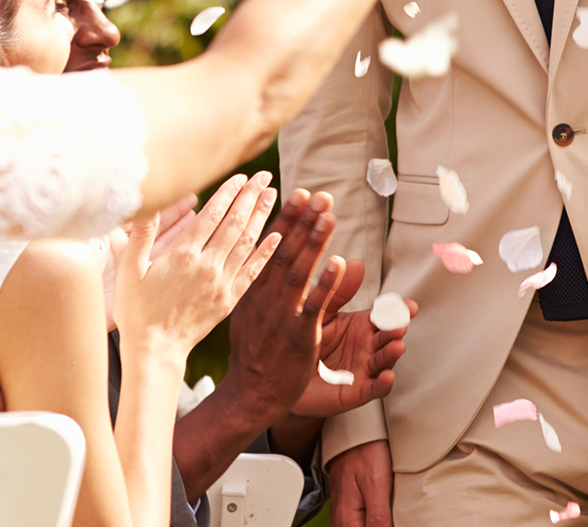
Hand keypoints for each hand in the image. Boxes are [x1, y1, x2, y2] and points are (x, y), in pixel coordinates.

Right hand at [116, 173, 279, 358]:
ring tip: (272, 194)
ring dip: (262, 216)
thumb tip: (145, 204)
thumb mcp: (130, 270)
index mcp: (183, 255)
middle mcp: (207, 266)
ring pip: (247, 242)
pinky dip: (266, 252)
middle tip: (264, 176)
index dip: (229, 192)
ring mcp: (221, 283)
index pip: (212, 215)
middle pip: (235, 223)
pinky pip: (253, 271)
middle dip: (250, 197)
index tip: (241, 176)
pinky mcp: (230, 299)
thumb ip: (141, 235)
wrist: (155, 350)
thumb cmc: (137, 311)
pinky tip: (277, 235)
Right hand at [209, 190, 371, 421]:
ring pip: (298, 273)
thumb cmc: (252, 353)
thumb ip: (263, 282)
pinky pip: (313, 306)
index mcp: (251, 290)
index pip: (268, 248)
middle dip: (303, 221)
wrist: (248, 395)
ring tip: (328, 216)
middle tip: (320, 195)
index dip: (285, 219)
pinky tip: (339, 263)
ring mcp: (280, 317)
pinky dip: (326, 284)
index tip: (299, 193)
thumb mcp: (249, 312)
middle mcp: (264, 299)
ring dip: (314, 242)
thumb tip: (273, 253)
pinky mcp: (298, 337)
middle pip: (284, 252)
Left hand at [295, 271, 409, 418]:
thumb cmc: (305, 341)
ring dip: (392, 354)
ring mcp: (365, 369)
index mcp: (363, 325)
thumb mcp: (320, 312)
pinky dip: (382, 384)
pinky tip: (387, 377)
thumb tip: (355, 262)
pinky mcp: (357, 392)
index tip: (409, 306)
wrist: (286, 376)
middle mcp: (369, 346)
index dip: (399, 310)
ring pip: (384, 360)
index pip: (385, 315)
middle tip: (399, 325)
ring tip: (397, 346)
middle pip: (388, 336)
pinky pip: (374, 389)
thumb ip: (337, 292)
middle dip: (396, 330)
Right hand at [327, 439, 392, 526]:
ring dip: (379, 526)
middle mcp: (341, 520)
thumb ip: (378, 517)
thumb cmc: (365, 451)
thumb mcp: (377, 484)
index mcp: (347, 519)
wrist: (354, 431)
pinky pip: (360, 523)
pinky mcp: (349, 506)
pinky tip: (386, 519)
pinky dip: (374, 524)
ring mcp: (343, 513)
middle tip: (399, 519)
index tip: (399, 523)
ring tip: (396, 519)